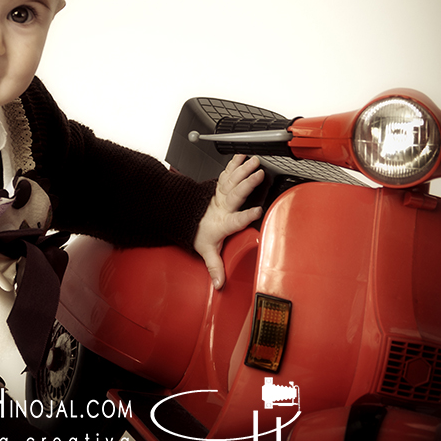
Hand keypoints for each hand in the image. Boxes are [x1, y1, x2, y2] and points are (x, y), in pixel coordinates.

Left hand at [193, 154, 263, 289]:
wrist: (181, 216)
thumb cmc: (196, 232)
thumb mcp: (206, 251)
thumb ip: (215, 266)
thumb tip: (219, 284)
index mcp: (222, 223)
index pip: (235, 220)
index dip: (246, 216)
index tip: (257, 211)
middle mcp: (222, 207)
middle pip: (235, 194)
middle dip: (247, 184)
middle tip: (259, 174)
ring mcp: (220, 196)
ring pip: (232, 180)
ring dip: (243, 170)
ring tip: (254, 161)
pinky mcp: (219, 188)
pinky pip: (227, 174)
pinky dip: (234, 164)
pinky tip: (241, 156)